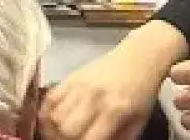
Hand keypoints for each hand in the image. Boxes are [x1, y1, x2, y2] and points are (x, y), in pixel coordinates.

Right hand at [41, 24, 181, 139]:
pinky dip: (47, 112)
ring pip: (54, 115)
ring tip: (62, 132)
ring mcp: (79, 85)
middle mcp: (93, 97)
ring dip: (56, 128)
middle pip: (66, 129)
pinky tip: (52, 119)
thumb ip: (120, 139)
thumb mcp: (139, 121)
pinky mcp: (71, 76)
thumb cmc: (142, 92)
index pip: (88, 139)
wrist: (138, 57)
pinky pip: (50, 98)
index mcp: (114, 110)